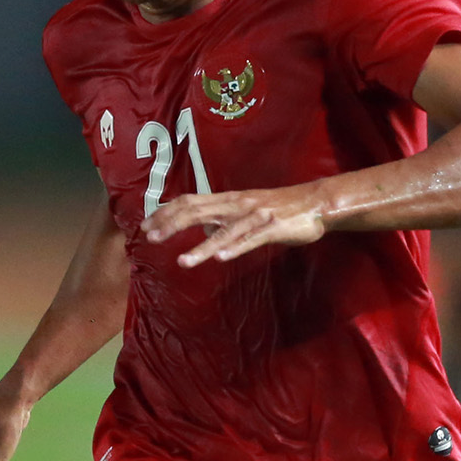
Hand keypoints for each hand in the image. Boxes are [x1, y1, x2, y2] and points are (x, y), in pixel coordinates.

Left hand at [142, 184, 330, 267]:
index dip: (166, 212)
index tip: (146, 225)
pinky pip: (250, 240)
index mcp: (229, 200)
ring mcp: (254, 216)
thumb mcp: (246, 209)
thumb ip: (223, 216)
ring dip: (201, 247)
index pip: (190, 202)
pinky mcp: (272, 229)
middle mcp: (237, 205)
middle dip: (172, 225)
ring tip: (182, 261)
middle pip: (198, 212)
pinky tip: (220, 258)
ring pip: (223, 231)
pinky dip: (235, 248)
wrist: (315, 203)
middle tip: (150, 239)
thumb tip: (202, 225)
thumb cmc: (280, 208)